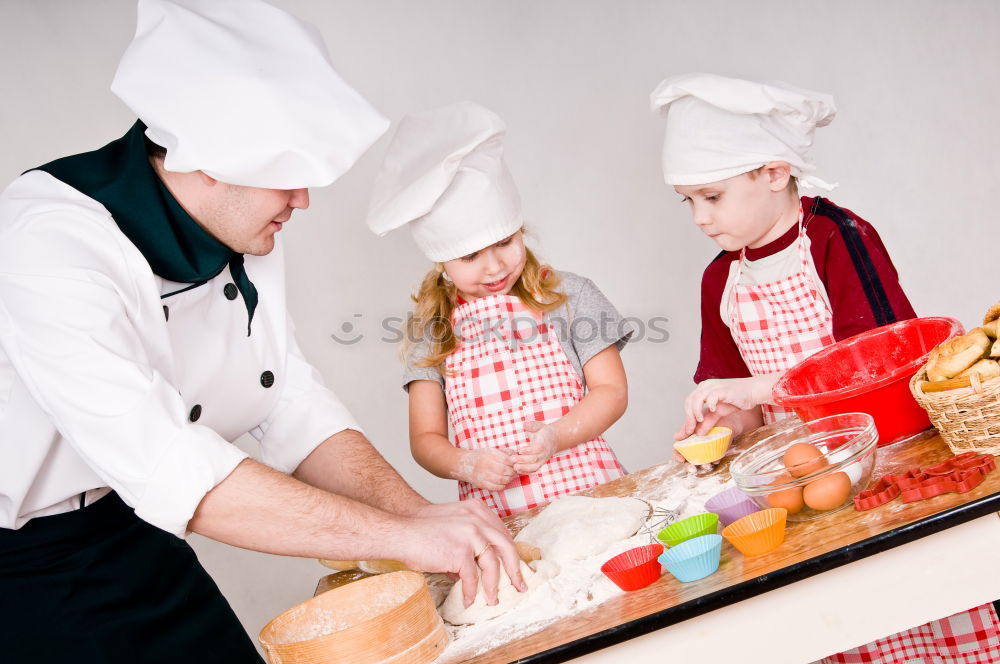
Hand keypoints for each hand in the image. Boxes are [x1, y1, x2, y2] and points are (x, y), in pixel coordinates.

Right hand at [399, 501, 525, 607]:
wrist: (401, 531)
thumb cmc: (421, 529)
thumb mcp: (452, 523)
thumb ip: (470, 538)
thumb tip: (479, 567)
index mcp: (478, 510)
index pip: (502, 533)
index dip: (511, 552)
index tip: (516, 567)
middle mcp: (477, 519)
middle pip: (506, 547)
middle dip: (515, 569)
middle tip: (520, 585)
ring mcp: (470, 534)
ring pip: (492, 565)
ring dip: (493, 586)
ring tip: (492, 600)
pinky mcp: (460, 552)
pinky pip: (472, 577)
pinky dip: (471, 591)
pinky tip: (467, 599)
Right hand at [454, 448, 516, 491]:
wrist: (463, 464)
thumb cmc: (480, 456)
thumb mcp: (491, 450)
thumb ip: (504, 452)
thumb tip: (516, 456)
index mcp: (488, 454)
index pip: (506, 460)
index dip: (513, 463)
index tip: (516, 463)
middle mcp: (485, 464)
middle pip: (505, 470)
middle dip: (512, 472)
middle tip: (514, 471)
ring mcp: (482, 475)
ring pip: (501, 480)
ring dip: (509, 479)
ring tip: (509, 476)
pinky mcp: (481, 484)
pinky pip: (495, 488)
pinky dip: (502, 486)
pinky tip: (502, 482)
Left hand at [511, 421, 558, 474]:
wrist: (554, 439)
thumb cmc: (543, 432)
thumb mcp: (539, 426)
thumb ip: (533, 425)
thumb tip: (526, 425)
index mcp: (544, 444)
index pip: (537, 449)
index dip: (528, 451)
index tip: (519, 450)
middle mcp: (544, 454)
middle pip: (535, 459)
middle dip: (523, 460)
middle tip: (512, 459)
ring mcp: (542, 460)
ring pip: (534, 467)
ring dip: (524, 468)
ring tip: (514, 467)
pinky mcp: (539, 464)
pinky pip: (533, 470)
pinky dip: (526, 472)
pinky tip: (517, 470)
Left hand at [678, 375, 777, 438]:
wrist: (753, 391)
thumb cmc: (736, 399)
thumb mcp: (719, 412)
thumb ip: (708, 421)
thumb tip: (698, 433)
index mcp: (702, 389)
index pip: (689, 403)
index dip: (686, 417)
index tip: (686, 432)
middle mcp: (706, 386)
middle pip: (690, 401)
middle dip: (689, 417)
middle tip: (690, 430)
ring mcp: (714, 386)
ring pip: (697, 398)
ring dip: (696, 411)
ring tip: (700, 421)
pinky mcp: (723, 389)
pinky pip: (712, 396)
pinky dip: (710, 404)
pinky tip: (713, 410)